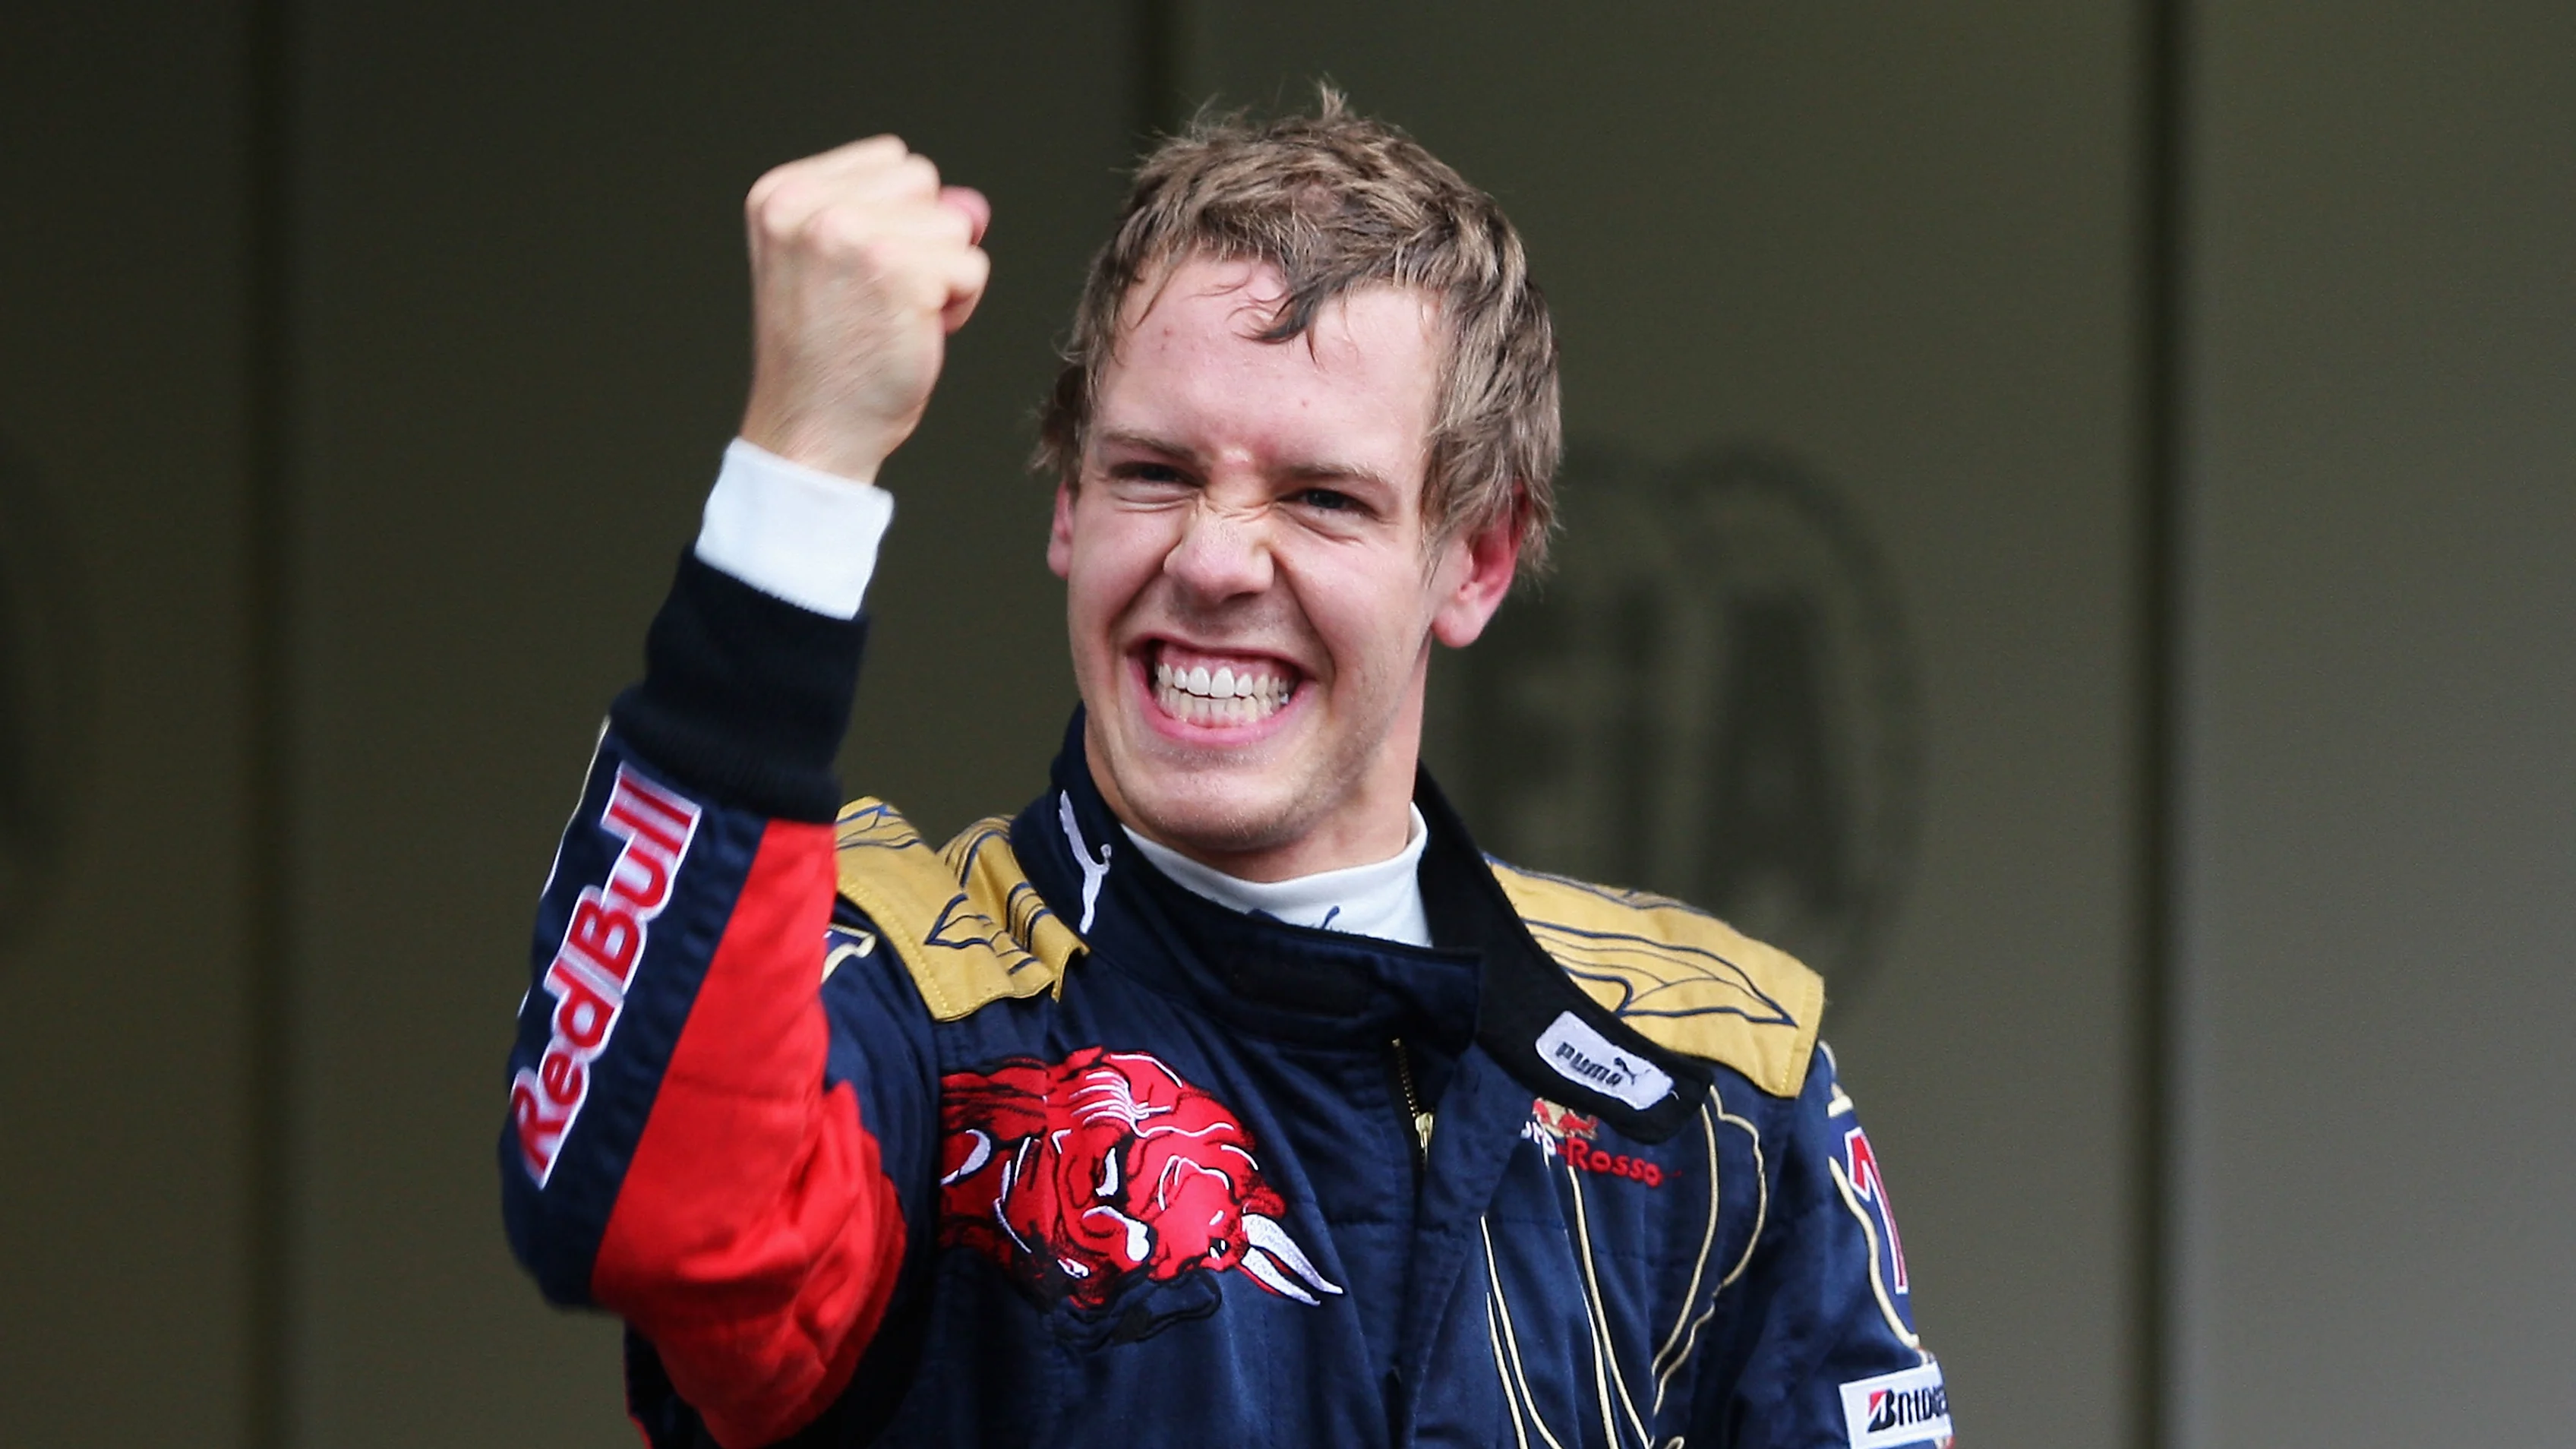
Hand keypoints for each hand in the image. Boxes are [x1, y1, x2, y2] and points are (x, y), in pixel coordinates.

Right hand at [736, 136, 991, 481]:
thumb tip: (973, 205)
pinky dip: (959, 306)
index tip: (858, 274)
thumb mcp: (840, 264)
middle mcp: (809, 206)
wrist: (812, 431)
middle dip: (922, 240)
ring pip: (954, 225)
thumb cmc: (828, 358)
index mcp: (782, 194)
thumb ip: (899, 216)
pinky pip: (972, 267)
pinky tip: (914, 335)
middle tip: (878, 300)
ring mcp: (854, 234)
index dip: (897, 219)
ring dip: (942, 275)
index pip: (889, 161)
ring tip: (893, 317)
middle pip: (924, 182)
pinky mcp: (900, 270)